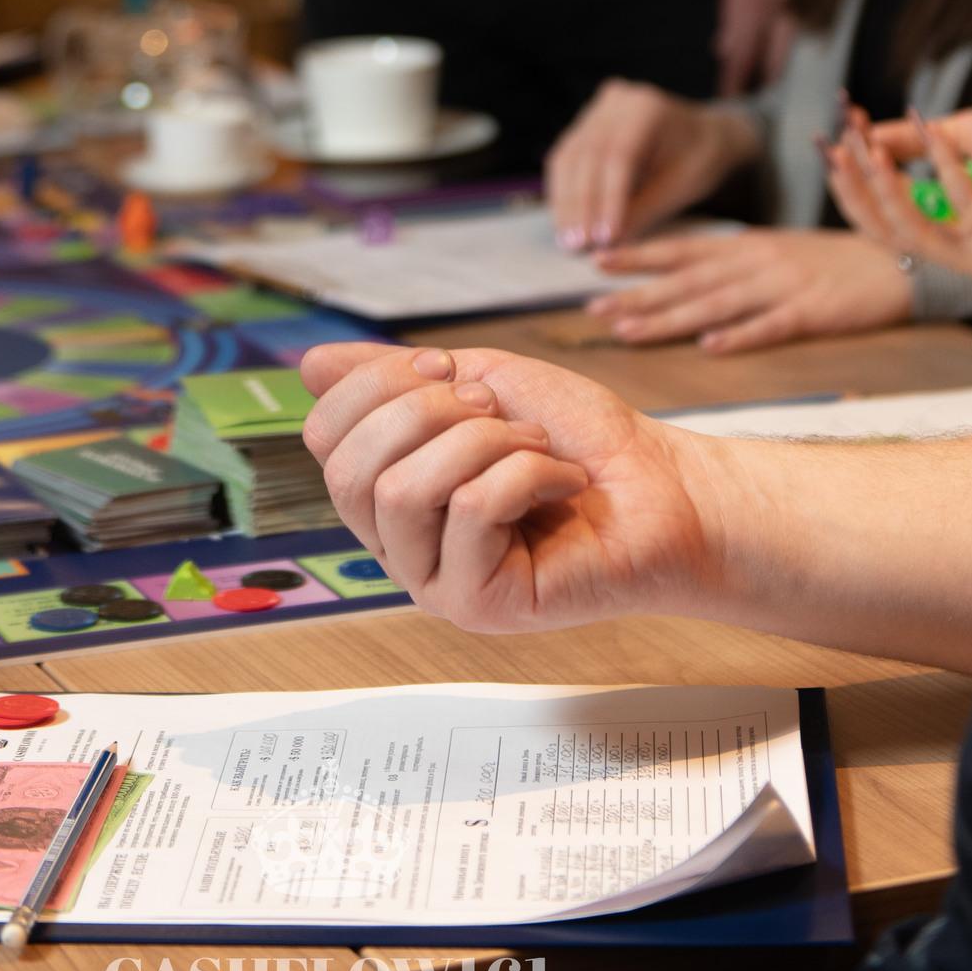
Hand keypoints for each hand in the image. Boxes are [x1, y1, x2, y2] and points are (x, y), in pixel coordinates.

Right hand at [300, 341, 716, 634]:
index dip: (379, 383)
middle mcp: (400, 543)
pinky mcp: (480, 605)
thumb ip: (397, 375)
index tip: (450, 368)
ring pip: (401, 492)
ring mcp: (436, 581)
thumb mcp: (480, 380)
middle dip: (426, 410)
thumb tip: (309, 364)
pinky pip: (468, 514)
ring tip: (534, 447)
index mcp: (389, 489)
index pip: (324, 434)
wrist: (662, 484)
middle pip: (348, 467)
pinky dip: (524, 474)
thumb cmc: (578, 436)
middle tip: (494, 409)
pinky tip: (560, 484)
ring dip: (480, 443)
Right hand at [545, 80, 754, 249]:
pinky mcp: (585, 124)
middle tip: (577, 246)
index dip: (607, 199)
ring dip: (565, 202)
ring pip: (569, 157)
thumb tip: (608, 245)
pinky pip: (566, 158)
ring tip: (568, 241)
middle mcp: (616, 102)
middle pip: (587, 155)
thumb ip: (644, 212)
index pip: (618, 156)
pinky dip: (564, 192)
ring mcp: (596, 110)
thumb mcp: (680, 188)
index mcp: (647, 108)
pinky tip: (565, 221)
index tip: (602, 238)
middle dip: (581, 205)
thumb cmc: (698, 161)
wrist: (701, 136)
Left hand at [590, 224, 912, 352]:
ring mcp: (783, 286)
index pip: (681, 250)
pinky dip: (740, 336)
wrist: (898, 260)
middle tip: (593, 310)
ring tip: (629, 332)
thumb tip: (684, 278)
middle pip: (687, 280)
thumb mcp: (776, 250)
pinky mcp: (813, 312)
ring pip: (715, 303)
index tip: (596, 263)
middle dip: (638, 295)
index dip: (639, 256)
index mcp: (746, 246)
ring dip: (669, 319)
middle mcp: (756, 262)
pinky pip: (770, 326)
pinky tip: (709, 348)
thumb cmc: (831, 261)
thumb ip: (733, 263)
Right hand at [827, 105, 971, 280]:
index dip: (851, 181)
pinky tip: (935, 131)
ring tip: (868, 145)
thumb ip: (915, 141)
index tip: (832, 136)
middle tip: (838, 144)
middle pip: (883, 231)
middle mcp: (957, 250)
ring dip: (885, 186)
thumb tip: (865, 134)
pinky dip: (944, 167)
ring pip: (911, 232)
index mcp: (944, 229)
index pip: (880, 216)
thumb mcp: (963, 135)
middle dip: (854, 187)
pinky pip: (962, 209)